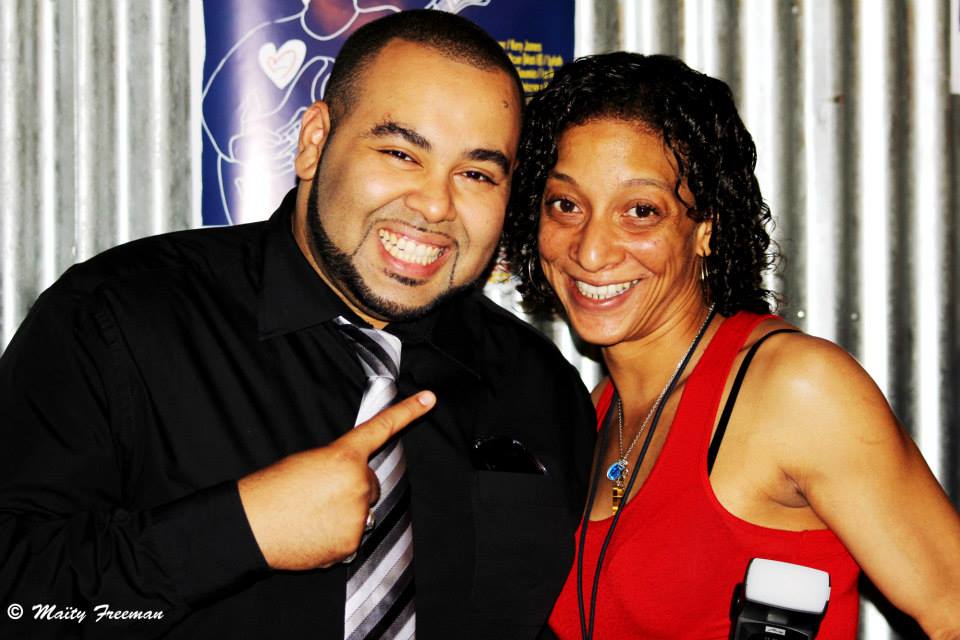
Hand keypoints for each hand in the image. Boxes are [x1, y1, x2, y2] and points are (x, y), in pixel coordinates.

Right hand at [238, 390, 435, 569]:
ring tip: (312, 514)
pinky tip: (314, 532)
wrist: (252, 525)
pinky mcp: (352, 543)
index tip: (429, 399)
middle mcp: (358, 483)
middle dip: (352, 488)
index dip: (407, 412)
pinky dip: (338, 536)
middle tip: (320, 494)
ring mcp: (358, 515)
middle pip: (371, 484)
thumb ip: (340, 466)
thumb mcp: (308, 462)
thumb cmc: (272, 490)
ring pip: (364, 511)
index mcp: (343, 456)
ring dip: (346, 513)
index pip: (381, 429)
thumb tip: (354, 486)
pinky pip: (354, 537)